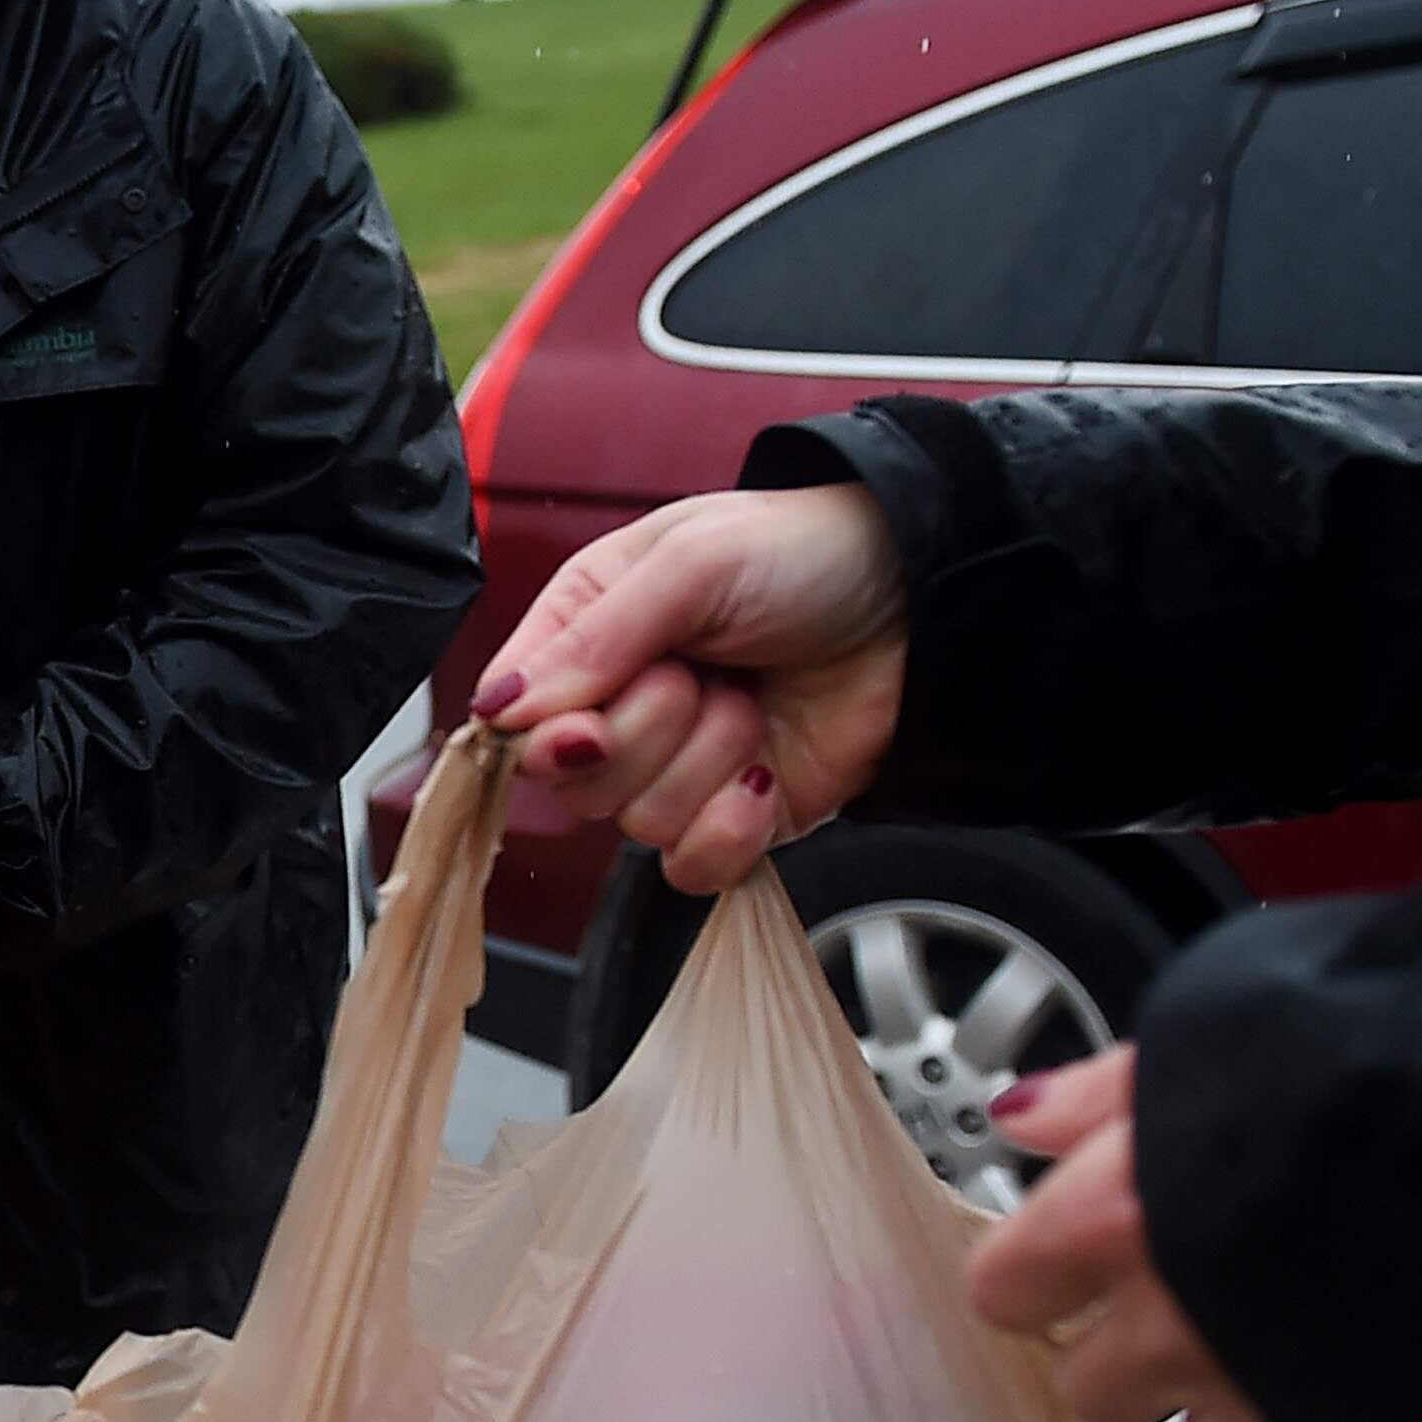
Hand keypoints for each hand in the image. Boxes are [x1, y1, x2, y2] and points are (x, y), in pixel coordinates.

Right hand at [469, 481, 907, 893]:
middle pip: (574, 784)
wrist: (919, 594)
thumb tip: (502, 712)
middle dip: (647, 734)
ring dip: (707, 762)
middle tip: (701, 674)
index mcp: (584, 632)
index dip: (544, 737)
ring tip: (751, 699)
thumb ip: (594, 639)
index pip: (513, 720)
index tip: (585, 723)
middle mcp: (620, 707)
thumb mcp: (690, 562)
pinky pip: (692, 869)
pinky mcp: (732, 819)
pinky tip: (763, 773)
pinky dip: (730, 830)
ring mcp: (677, 768)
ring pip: (637, 826)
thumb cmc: (801, 553)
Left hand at [964, 1047, 1399, 1421]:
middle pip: (1092, 1392)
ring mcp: (1270, 1412)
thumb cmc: (1392, 1057)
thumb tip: (1028, 1117)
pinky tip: (1361, 1418)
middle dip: (1133, 1360)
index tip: (1073, 1261)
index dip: (1042, 1273)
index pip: (1005, 1289)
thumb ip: (1113, 1091)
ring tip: (1282, 1368)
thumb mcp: (1228, 1031)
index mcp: (1119, 1221)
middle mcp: (1175, 1333)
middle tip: (1188, 1310)